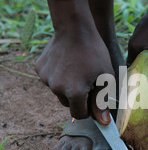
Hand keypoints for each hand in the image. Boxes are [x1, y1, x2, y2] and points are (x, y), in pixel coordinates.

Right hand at [35, 0, 114, 121]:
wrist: (75, 27)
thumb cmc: (94, 51)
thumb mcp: (105, 76)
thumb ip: (102, 101)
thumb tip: (103, 122)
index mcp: (74, 92)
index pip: (80, 114)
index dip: (89, 109)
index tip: (94, 100)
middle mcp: (57, 88)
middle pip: (68, 103)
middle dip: (78, 98)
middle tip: (88, 82)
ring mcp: (46, 78)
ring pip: (58, 91)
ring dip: (67, 86)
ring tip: (78, 69)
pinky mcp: (39, 69)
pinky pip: (50, 78)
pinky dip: (57, 75)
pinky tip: (67, 62)